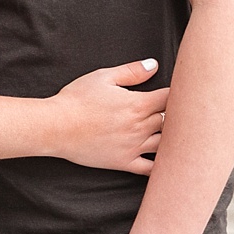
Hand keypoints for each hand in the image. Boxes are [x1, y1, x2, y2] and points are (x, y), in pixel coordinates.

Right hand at [46, 59, 167, 171]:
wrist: (56, 126)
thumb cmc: (76, 99)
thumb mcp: (102, 77)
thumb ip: (131, 71)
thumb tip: (154, 65)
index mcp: (138, 104)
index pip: (171, 98)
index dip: (177, 94)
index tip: (175, 93)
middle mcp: (140, 126)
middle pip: (172, 121)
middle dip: (175, 115)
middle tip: (177, 112)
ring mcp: (134, 146)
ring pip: (167, 143)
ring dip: (172, 137)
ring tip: (173, 133)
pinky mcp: (125, 162)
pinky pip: (151, 168)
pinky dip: (162, 166)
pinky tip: (166, 162)